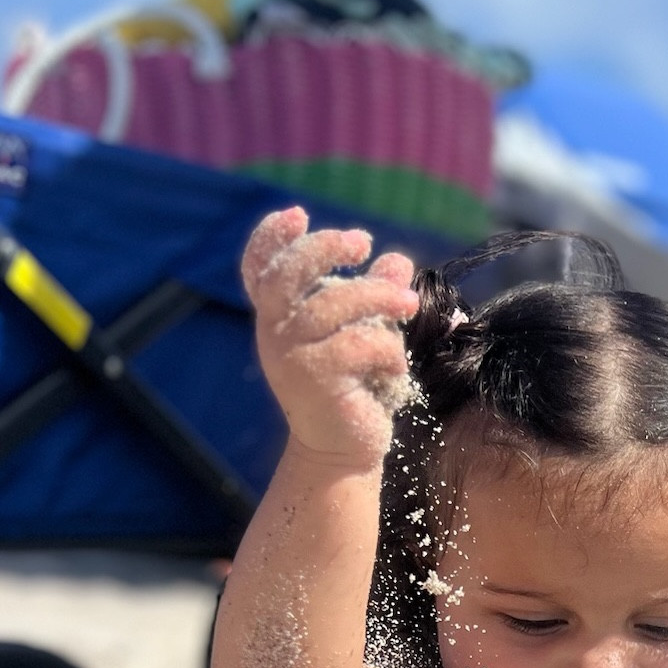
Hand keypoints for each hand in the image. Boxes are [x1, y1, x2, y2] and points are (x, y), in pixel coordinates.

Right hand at [241, 207, 419, 466]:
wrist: (344, 452)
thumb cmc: (354, 390)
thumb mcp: (365, 336)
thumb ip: (375, 297)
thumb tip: (397, 261)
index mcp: (279, 318)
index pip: (259, 269)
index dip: (270, 238)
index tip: (296, 215)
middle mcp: (275, 334)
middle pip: (287, 275)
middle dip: (325, 249)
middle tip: (361, 242)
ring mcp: (290, 357)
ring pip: (328, 306)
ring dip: (376, 297)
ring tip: (409, 305)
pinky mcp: (315, 382)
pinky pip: (355, 346)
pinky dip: (385, 349)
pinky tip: (396, 366)